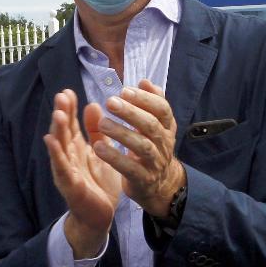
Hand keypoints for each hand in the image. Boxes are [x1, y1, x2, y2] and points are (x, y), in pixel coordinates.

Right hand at [43, 89, 121, 258]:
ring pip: (60, 148)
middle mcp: (68, 157)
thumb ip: (96, 131)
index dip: (69, 108)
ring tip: (57, 114)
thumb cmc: (99, 184)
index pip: (71, 124)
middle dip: (61, 114)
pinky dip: (56, 154)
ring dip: (57, 130)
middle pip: (63, 132)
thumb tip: (92, 104)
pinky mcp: (69, 185)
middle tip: (61, 95)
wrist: (99, 216)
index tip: (68, 91)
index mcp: (77, 148)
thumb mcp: (101, 152)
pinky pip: (61, 168)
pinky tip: (51, 142)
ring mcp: (66, 171)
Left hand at [93, 80, 185, 217]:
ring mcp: (155, 162)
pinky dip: (114, 158)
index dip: (145, 99)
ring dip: (121, 133)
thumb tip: (145, 81)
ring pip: (141, 146)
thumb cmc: (152, 147)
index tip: (125, 90)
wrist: (160, 185)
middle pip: (151, 125)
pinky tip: (98, 147)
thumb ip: (149, 103)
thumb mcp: (155, 124)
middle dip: (131, 112)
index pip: (162, 109)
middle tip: (111, 102)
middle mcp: (164, 143)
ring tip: (102, 123)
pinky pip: (129, 168)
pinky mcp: (143, 179)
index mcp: (167, 127)